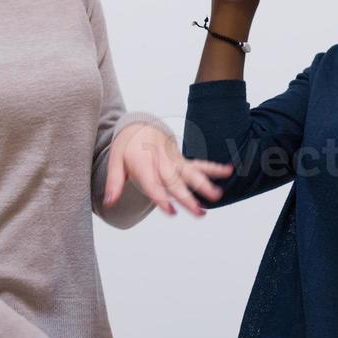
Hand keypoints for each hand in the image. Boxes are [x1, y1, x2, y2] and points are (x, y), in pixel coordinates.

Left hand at [104, 122, 234, 216]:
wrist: (138, 126)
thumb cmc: (126, 147)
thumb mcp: (115, 161)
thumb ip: (114, 183)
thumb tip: (108, 202)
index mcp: (143, 161)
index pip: (153, 182)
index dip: (161, 197)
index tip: (171, 211)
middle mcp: (162, 161)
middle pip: (175, 181)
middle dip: (187, 197)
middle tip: (199, 212)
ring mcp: (174, 160)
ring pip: (190, 172)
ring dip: (204, 184)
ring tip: (217, 196)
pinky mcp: (182, 160)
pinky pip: (199, 164)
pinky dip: (214, 167)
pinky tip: (228, 170)